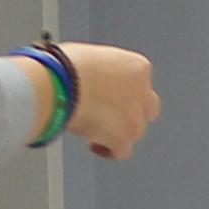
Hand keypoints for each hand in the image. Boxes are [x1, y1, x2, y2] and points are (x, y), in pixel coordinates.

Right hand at [51, 41, 156, 158]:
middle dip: (131, 114)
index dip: (123, 92)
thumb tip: (92, 80)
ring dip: (119, 132)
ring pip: (136, 132)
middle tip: (110, 115)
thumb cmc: (68, 66)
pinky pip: (122, 152)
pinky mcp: (122, 138)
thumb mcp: (94, 56)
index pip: (140, 83)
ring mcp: (135, 117)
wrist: (61, 83)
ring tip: (97, 131)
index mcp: (138, 67)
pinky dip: (110, 151)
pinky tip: (96, 146)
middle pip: (147, 109)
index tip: (107, 95)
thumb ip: (104, 70)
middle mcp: (143, 92)